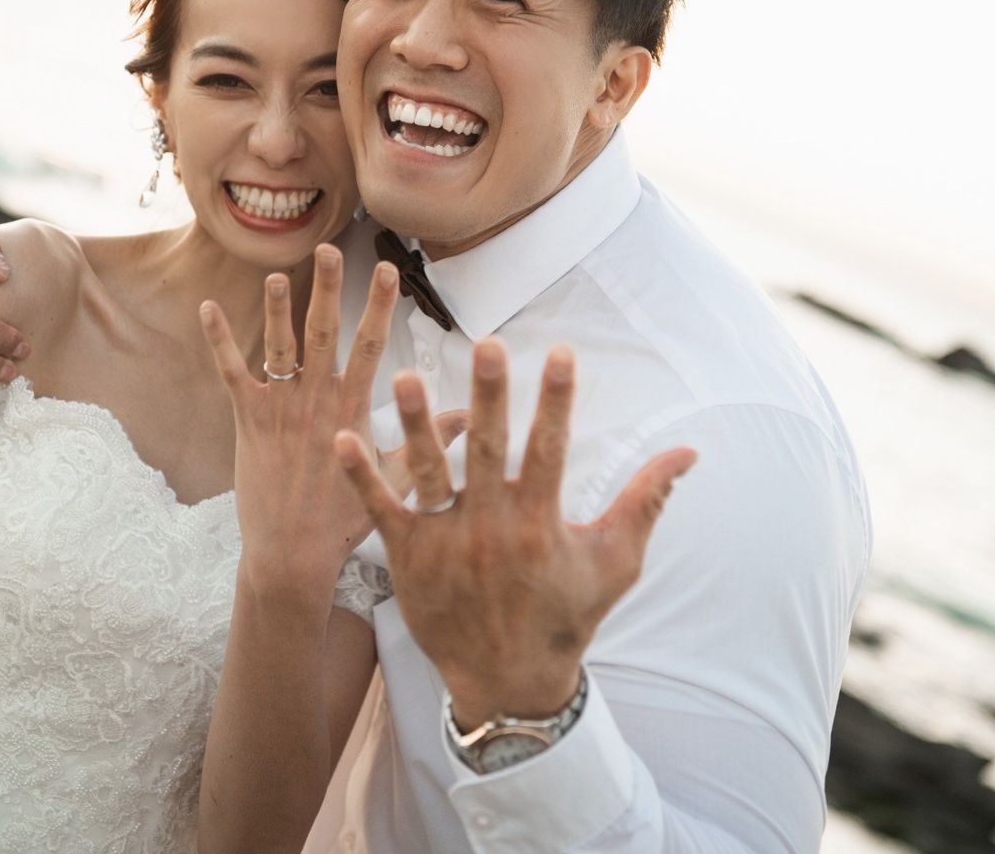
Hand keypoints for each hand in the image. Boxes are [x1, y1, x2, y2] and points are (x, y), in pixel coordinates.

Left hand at [200, 245, 462, 601]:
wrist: (292, 554)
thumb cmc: (346, 518)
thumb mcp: (399, 478)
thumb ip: (430, 439)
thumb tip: (470, 414)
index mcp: (354, 408)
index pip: (372, 345)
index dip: (381, 306)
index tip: (389, 270)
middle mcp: (317, 400)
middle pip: (324, 332)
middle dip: (329, 288)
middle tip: (330, 249)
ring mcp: (280, 408)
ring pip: (279, 345)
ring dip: (276, 307)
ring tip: (276, 272)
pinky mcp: (248, 420)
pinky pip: (230, 371)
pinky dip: (218, 339)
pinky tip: (206, 308)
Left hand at [338, 338, 695, 727]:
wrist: (508, 683)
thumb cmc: (567, 616)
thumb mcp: (615, 562)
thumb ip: (646, 501)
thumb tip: (687, 452)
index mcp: (540, 524)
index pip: (552, 449)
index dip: (557, 399)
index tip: (559, 350)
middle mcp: (491, 527)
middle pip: (489, 449)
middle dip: (489, 396)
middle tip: (485, 344)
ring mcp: (444, 542)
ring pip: (427, 473)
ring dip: (415, 424)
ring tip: (402, 376)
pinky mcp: (406, 558)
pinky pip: (381, 511)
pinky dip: (361, 477)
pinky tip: (342, 437)